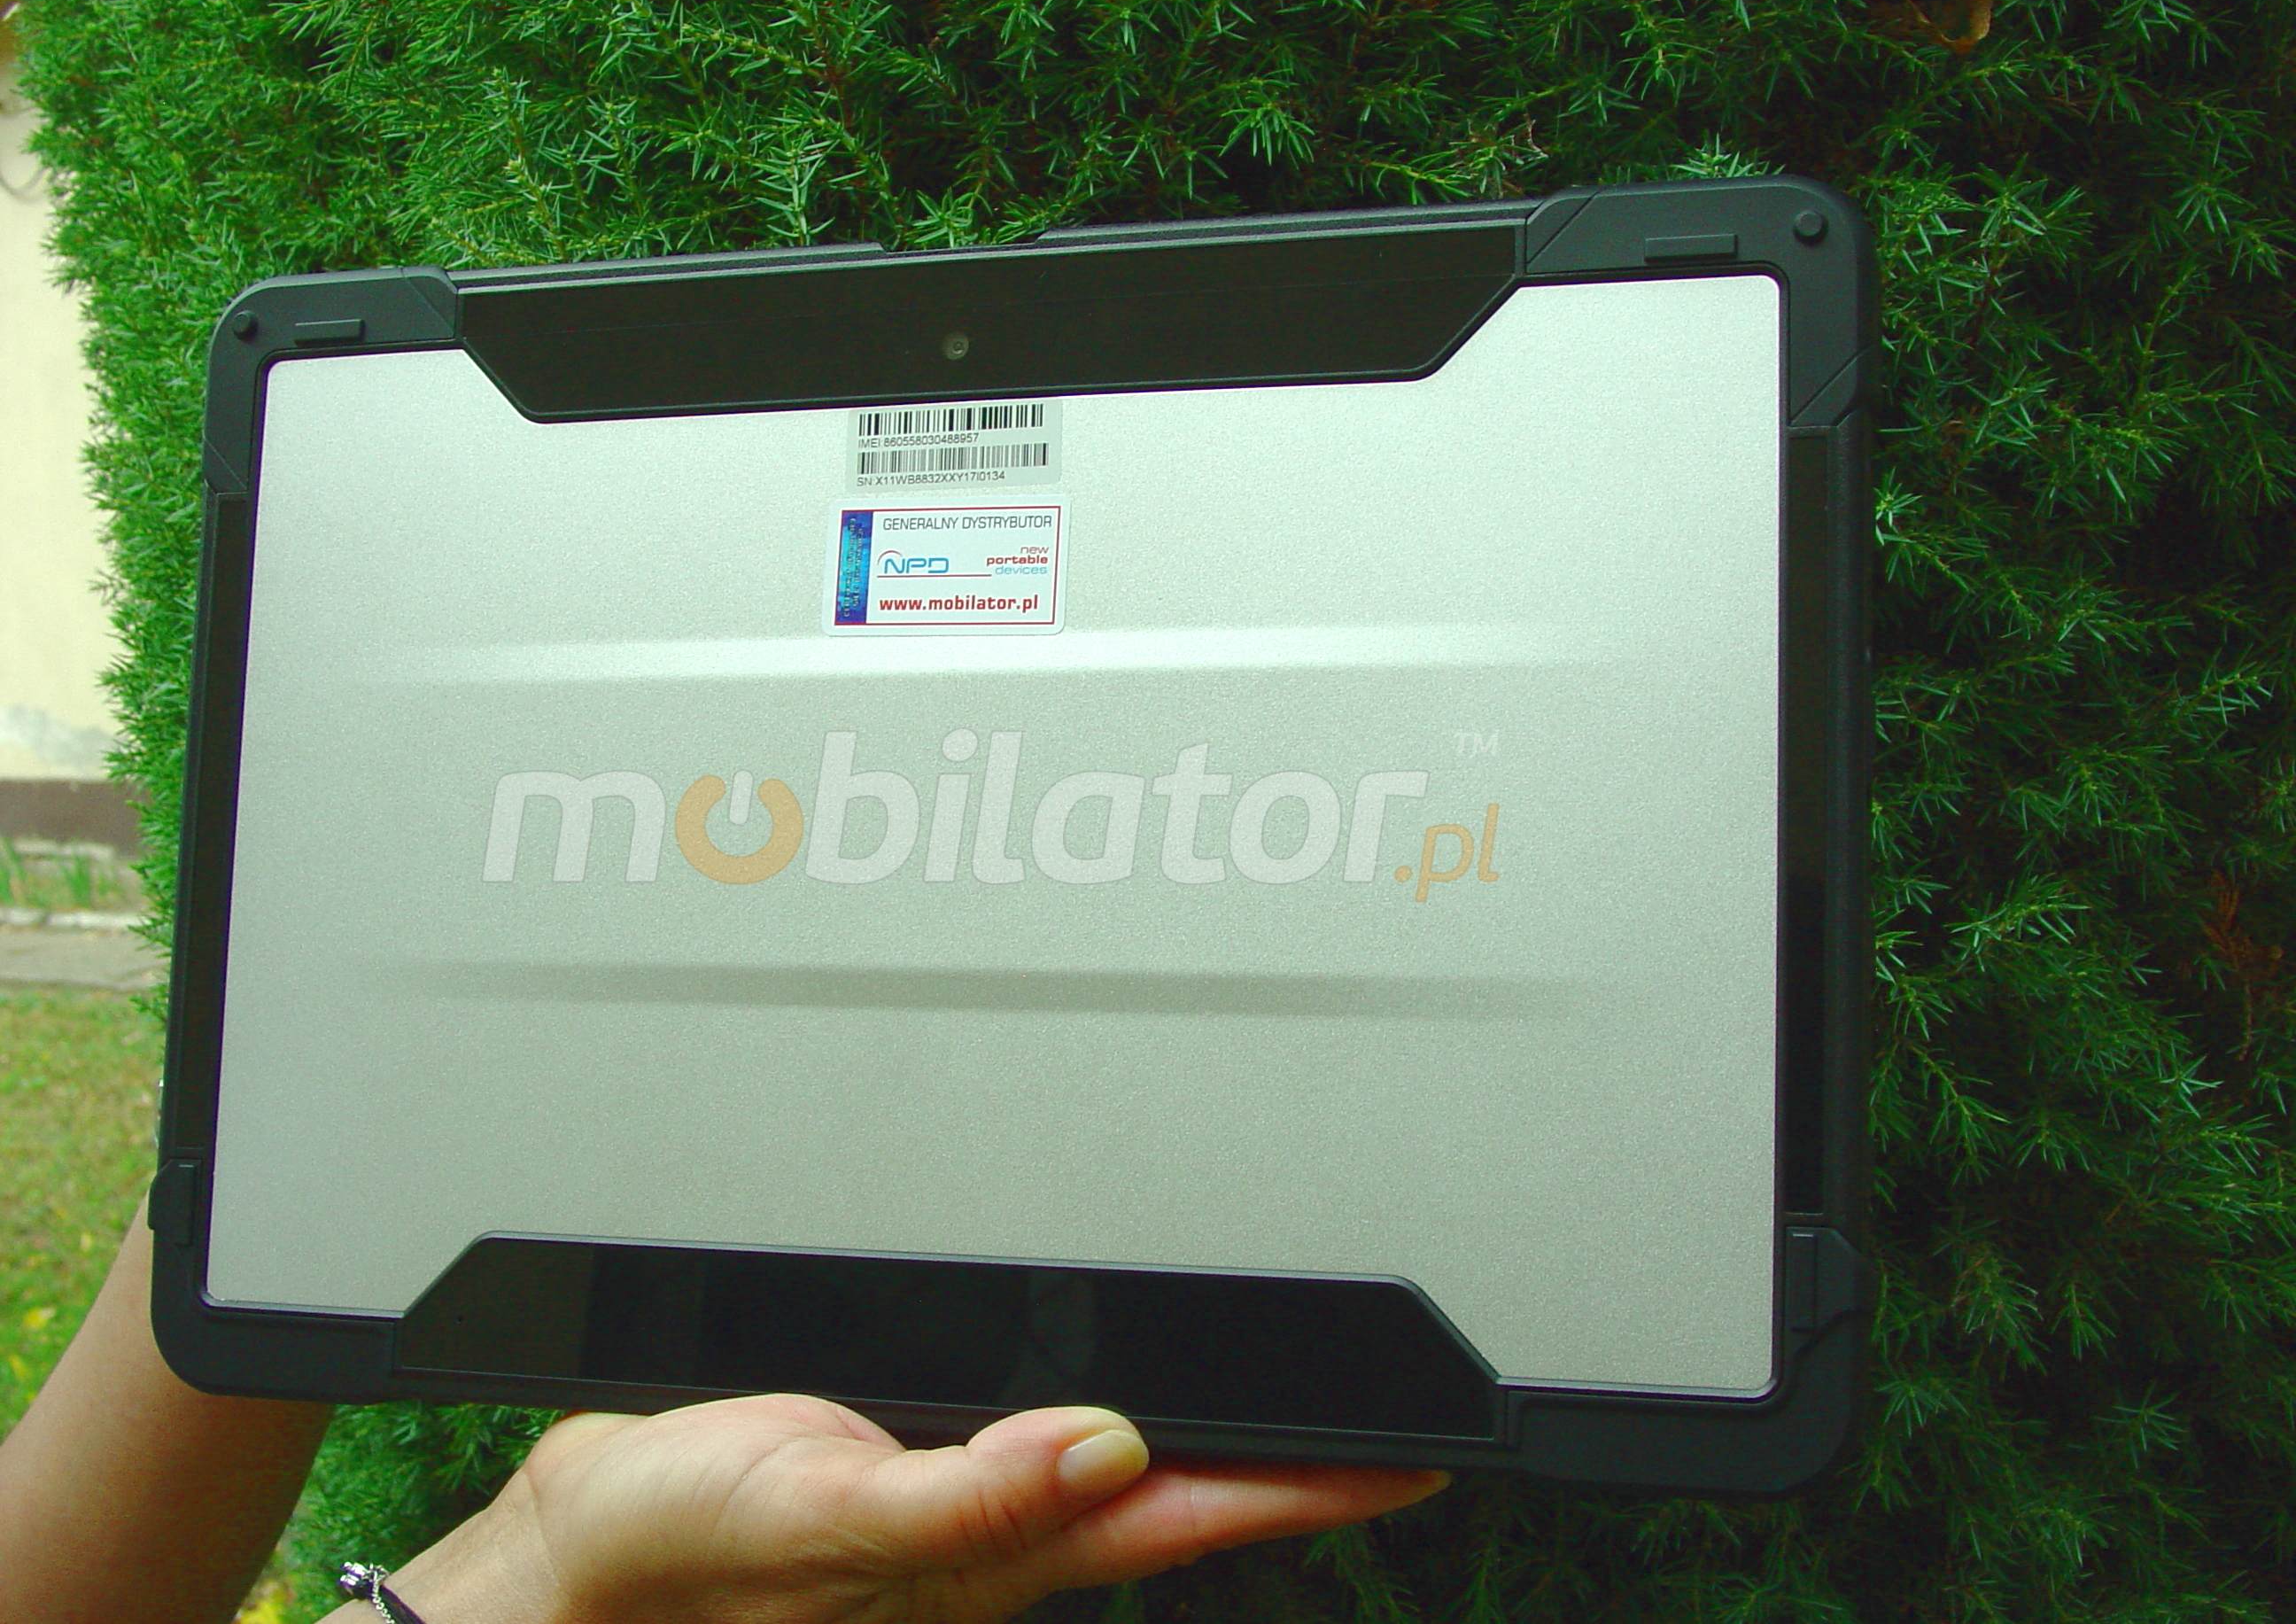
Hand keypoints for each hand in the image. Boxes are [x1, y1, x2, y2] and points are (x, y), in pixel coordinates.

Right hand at [364, 1395, 1448, 1623]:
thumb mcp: (822, 1512)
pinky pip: (1042, 1434)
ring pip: (1125, 1465)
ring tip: (1297, 1409)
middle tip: (1392, 1426)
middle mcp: (998, 1530)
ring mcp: (959, 1499)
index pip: (1195, 1512)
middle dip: (1290, 1465)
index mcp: (996, 1550)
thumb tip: (1108, 1445)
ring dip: (1213, 1438)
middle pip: (1183, 1492)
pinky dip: (1107, 1407)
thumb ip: (966, 1493)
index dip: (1311, 1488)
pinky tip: (1120, 1393)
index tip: (1417, 1456)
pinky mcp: (912, 1460)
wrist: (582, 1550)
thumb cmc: (680, 1553)